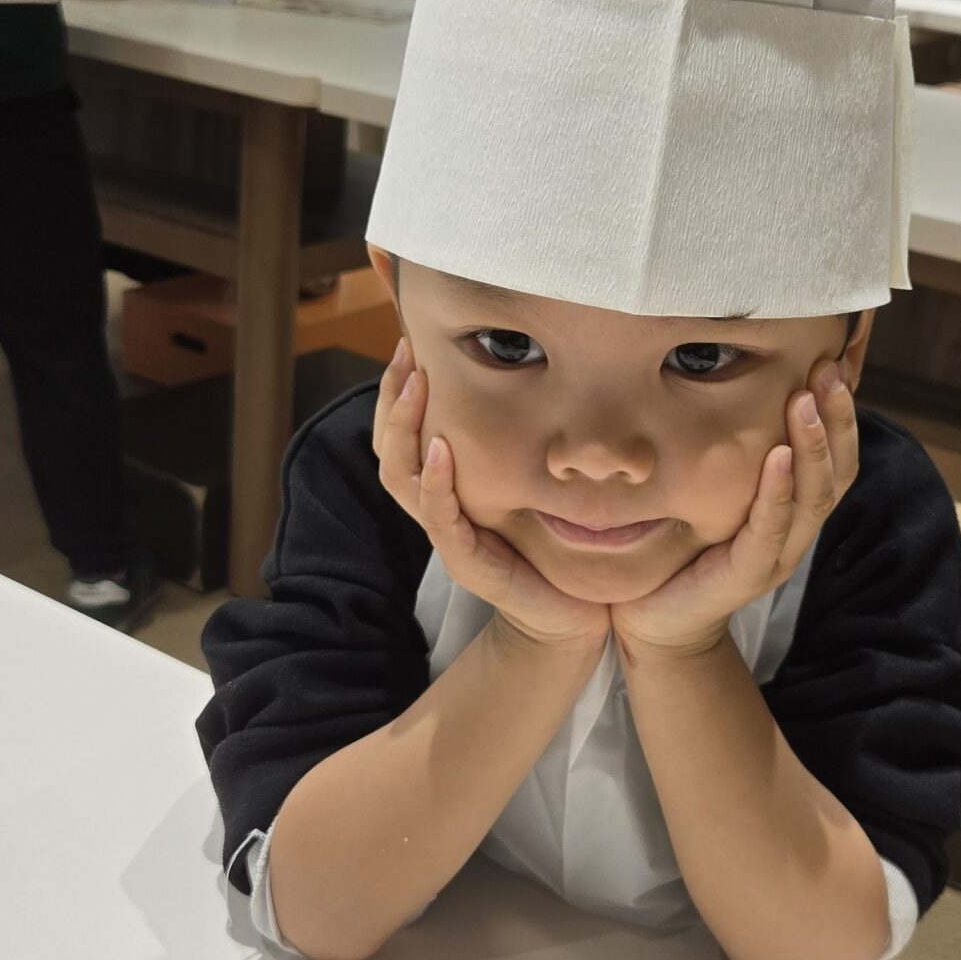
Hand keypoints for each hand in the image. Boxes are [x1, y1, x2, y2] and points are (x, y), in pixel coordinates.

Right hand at [372, 340, 608, 654]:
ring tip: (416, 385)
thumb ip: (519, 444)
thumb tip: (536, 378)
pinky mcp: (467, 561)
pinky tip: (441, 447)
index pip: (402, 434)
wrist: (572, 616)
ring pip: (400, 477)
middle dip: (392, 397)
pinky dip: (436, 480)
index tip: (409, 343)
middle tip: (406, 352)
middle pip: (388, 449)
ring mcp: (447, 536)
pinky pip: (439, 516)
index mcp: (446, 490)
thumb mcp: (533, 483)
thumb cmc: (554, 548)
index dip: (397, 390)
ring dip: (405, 426)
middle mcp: (437, 510)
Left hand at [611, 359, 858, 661]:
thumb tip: (726, 379)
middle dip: (837, 419)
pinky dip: (778, 492)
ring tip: (806, 400)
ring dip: (813, 446)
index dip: (842, 414)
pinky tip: (779, 456)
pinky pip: (769, 530)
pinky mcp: (745, 576)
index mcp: (794, 513)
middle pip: (838, 473)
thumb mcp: (715, 494)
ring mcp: (775, 557)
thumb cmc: (682, 550)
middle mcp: (795, 534)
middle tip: (829, 370)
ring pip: (813, 499)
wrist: (653, 622)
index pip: (836, 459)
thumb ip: (734, 455)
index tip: (835, 362)